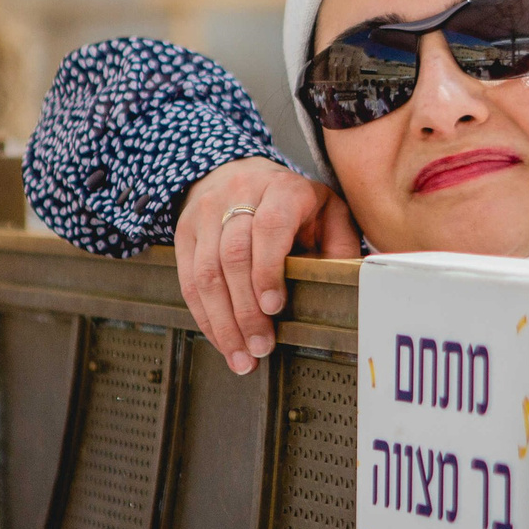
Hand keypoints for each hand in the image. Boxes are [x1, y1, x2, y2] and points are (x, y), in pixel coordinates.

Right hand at [175, 157, 359, 374]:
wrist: (241, 173)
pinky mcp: (185, 232)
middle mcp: (238, 195)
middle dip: (245, 310)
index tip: (273, 307)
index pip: (269, 227)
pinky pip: (188, 280)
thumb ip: (338, 245)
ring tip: (241, 355)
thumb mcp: (328, 211)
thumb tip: (344, 286)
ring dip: (223, 321)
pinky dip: (205, 316)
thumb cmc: (293, 202)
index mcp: (281, 189)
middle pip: (233, 256)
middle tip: (260, 347)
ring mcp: (206, 213)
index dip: (268, 270)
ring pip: (206, 272)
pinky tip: (222, 340)